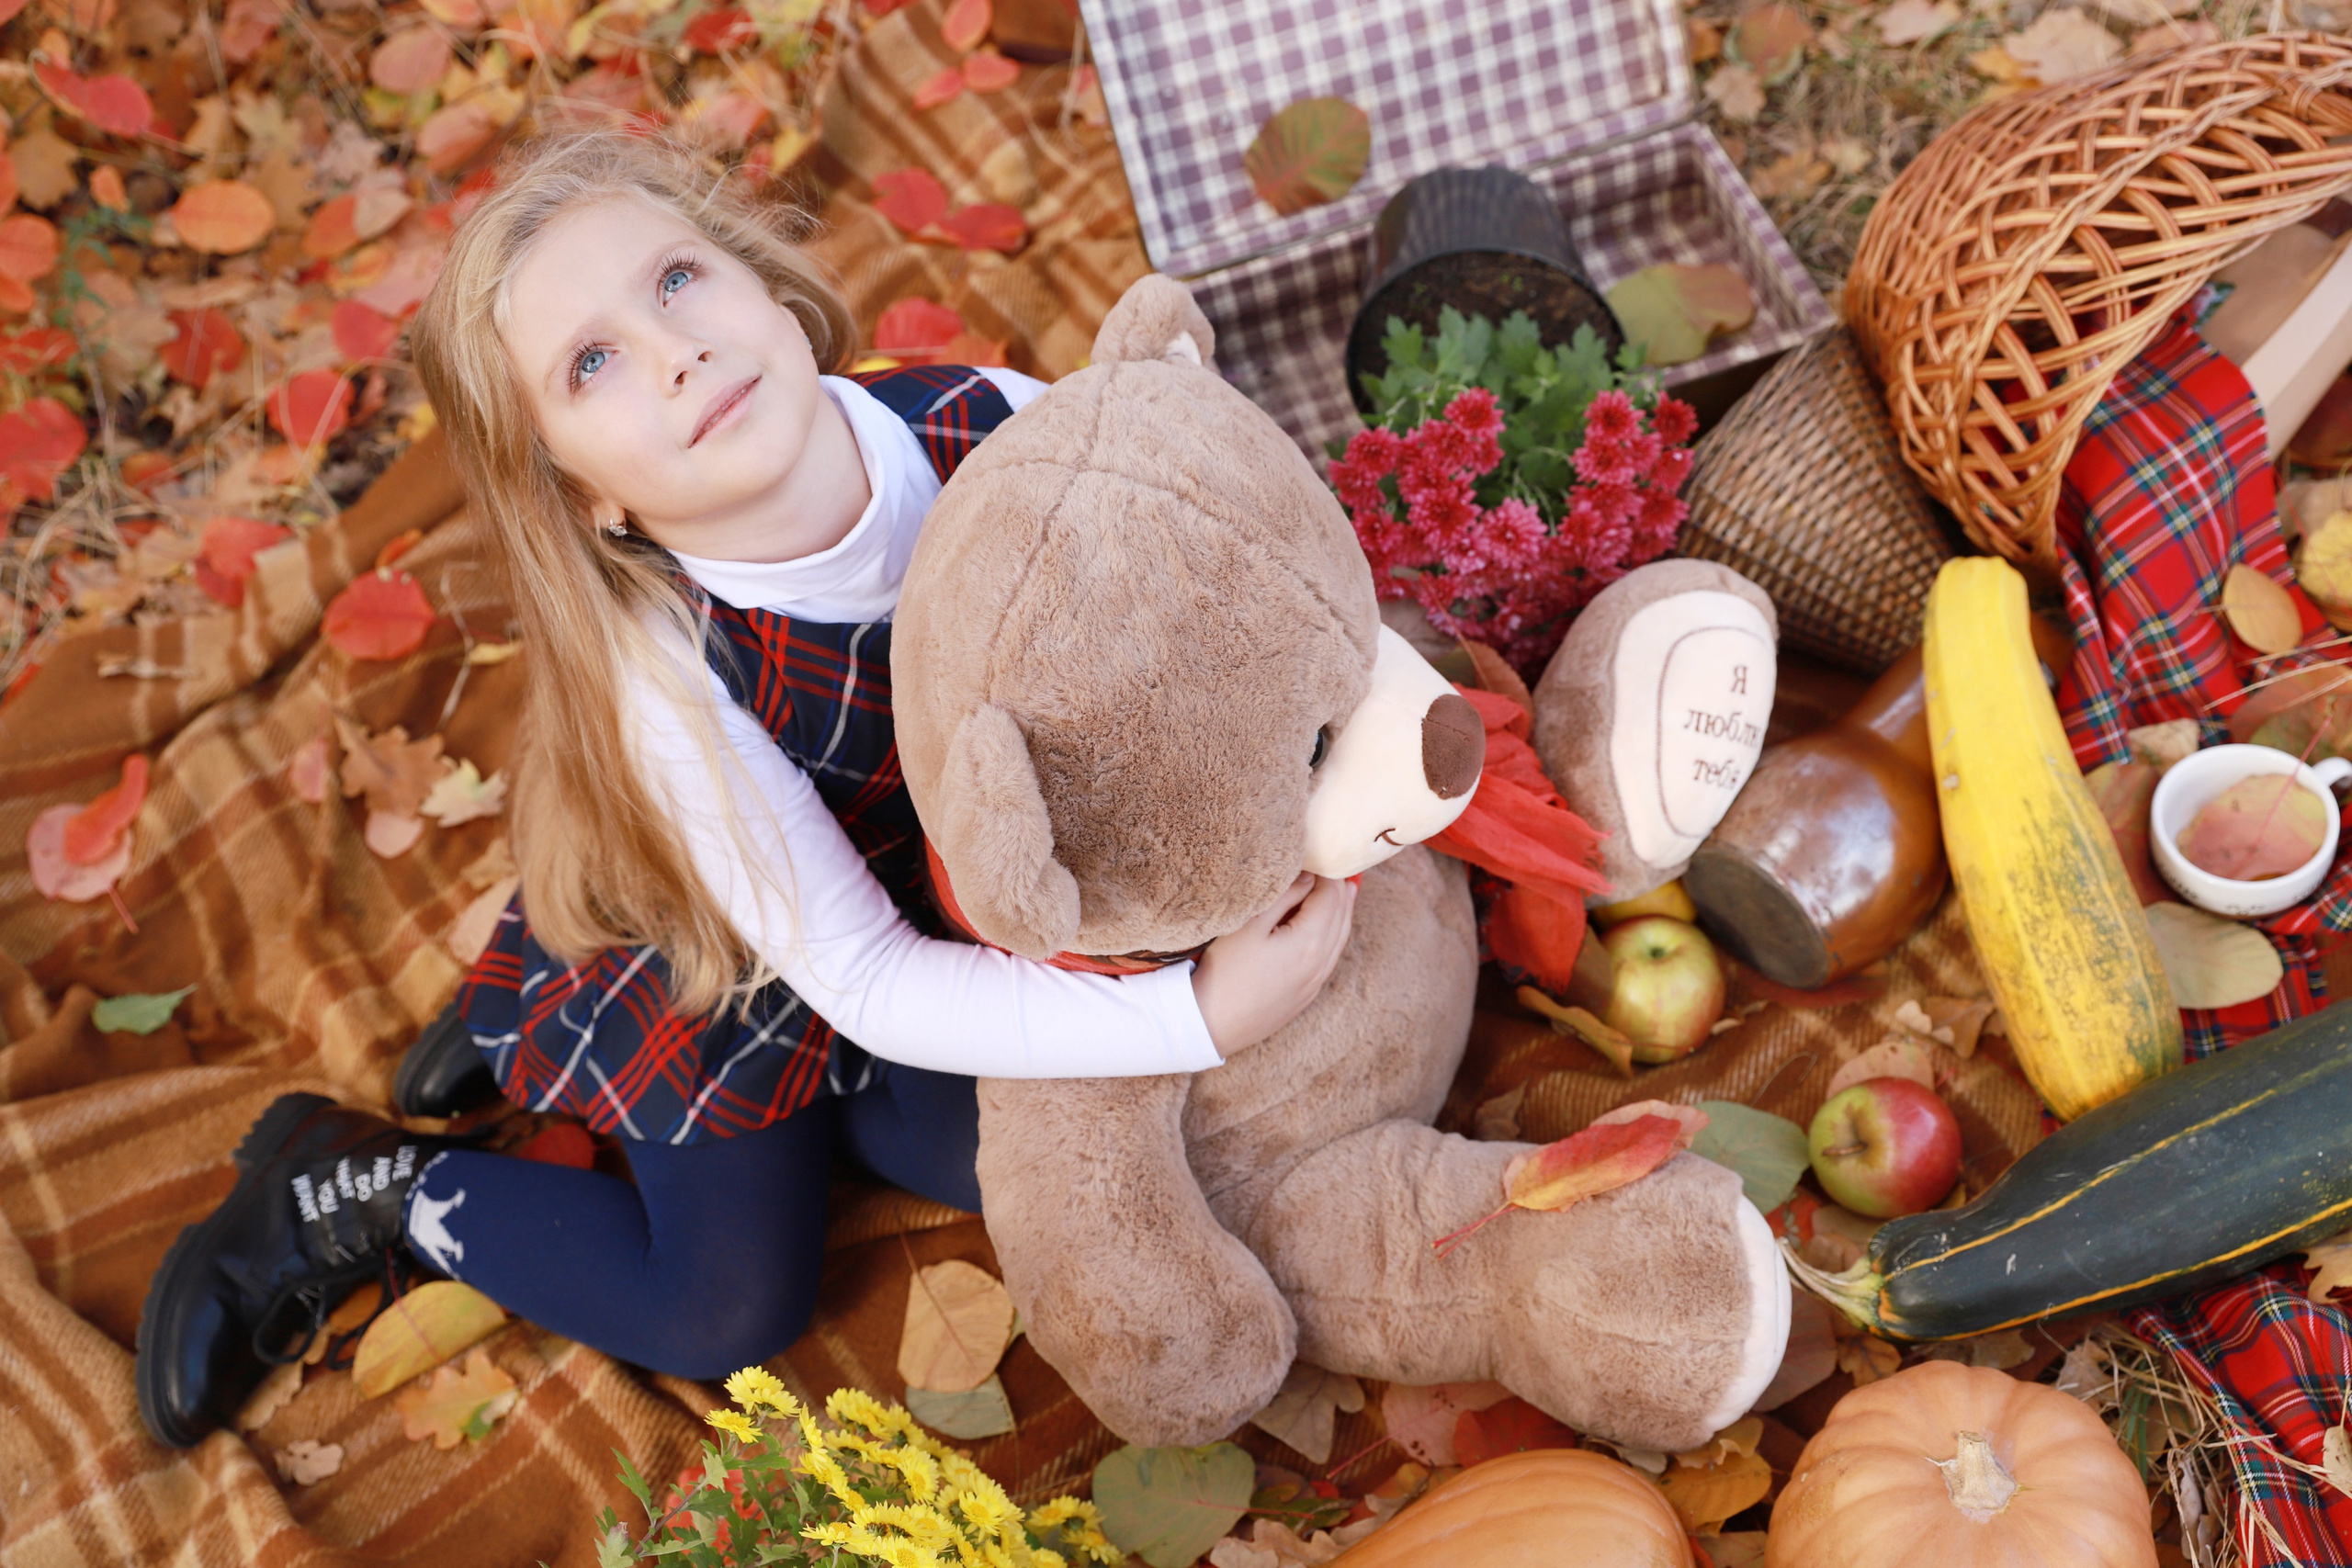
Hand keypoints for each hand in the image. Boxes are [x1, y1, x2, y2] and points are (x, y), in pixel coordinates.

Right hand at [1190, 873, 1357, 1058]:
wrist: (1212, 1025)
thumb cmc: (1225, 972)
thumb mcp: (1249, 925)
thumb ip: (1283, 898)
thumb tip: (1309, 878)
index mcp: (1311, 941)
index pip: (1330, 896)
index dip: (1328, 873)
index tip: (1320, 855)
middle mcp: (1321, 963)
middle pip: (1341, 917)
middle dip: (1340, 889)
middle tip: (1337, 866)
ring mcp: (1315, 982)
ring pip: (1340, 939)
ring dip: (1343, 912)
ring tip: (1345, 891)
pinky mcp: (1306, 995)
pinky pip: (1331, 957)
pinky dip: (1336, 934)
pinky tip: (1330, 929)